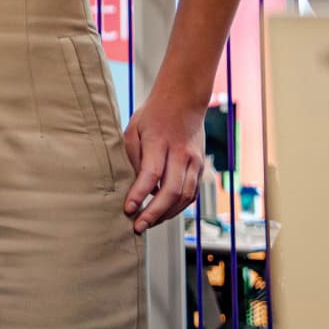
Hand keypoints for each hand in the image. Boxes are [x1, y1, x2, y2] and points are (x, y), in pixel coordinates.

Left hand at [121, 93, 204, 232]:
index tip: (128, 209)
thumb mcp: (134, 129)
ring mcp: (194, 161)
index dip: (140, 194)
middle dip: (154, 213)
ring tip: (148, 223)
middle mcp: (181, 153)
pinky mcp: (200, 167)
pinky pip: (192, 193)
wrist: (183, 101)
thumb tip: (133, 185)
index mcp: (160, 141)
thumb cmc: (152, 116)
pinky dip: (178, 207)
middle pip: (171, 190)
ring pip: (185, 196)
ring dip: (166, 214)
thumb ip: (133, 156)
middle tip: (138, 226)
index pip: (151, 174)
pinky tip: (164, 213)